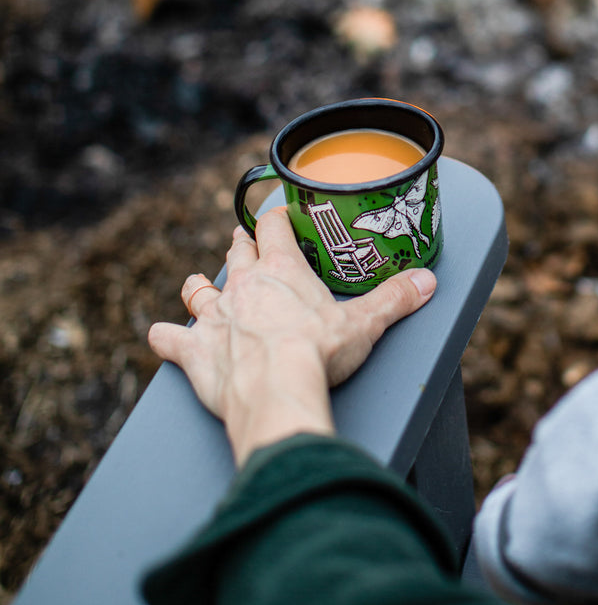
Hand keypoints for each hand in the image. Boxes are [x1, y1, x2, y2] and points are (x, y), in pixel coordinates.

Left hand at [148, 207, 436, 465]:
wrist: (275, 389)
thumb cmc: (318, 352)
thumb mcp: (366, 323)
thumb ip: (395, 298)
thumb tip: (427, 281)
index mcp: (281, 271)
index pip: (274, 230)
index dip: (277, 220)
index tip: (280, 216)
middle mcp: (243, 286)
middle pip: (236, 254)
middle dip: (240, 246)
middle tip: (242, 241)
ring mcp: (214, 317)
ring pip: (197, 290)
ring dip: (198, 287)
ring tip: (199, 284)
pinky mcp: (193, 351)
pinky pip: (169, 338)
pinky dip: (166, 338)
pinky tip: (164, 336)